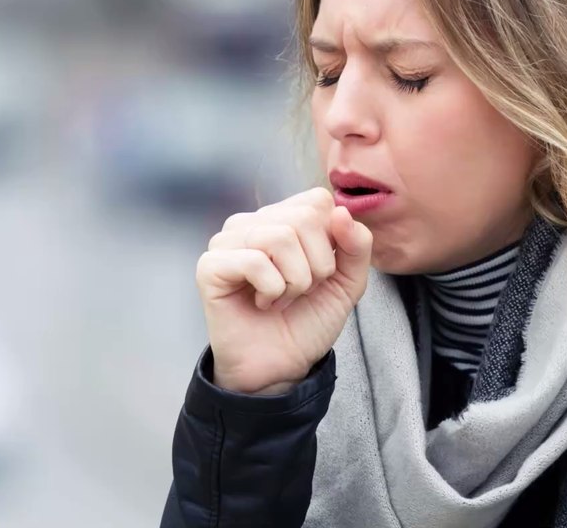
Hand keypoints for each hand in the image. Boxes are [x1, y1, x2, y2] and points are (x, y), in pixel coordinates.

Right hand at [195, 187, 372, 394]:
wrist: (281, 366)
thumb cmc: (307, 320)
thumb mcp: (348, 282)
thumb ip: (356, 245)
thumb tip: (341, 212)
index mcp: (283, 218)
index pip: (317, 200)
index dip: (332, 239)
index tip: (321, 271)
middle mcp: (253, 223)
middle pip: (304, 218)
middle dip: (317, 265)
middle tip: (302, 290)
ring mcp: (227, 241)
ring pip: (280, 237)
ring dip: (295, 280)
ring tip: (282, 298)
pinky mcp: (210, 266)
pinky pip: (254, 261)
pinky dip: (272, 289)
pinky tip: (263, 303)